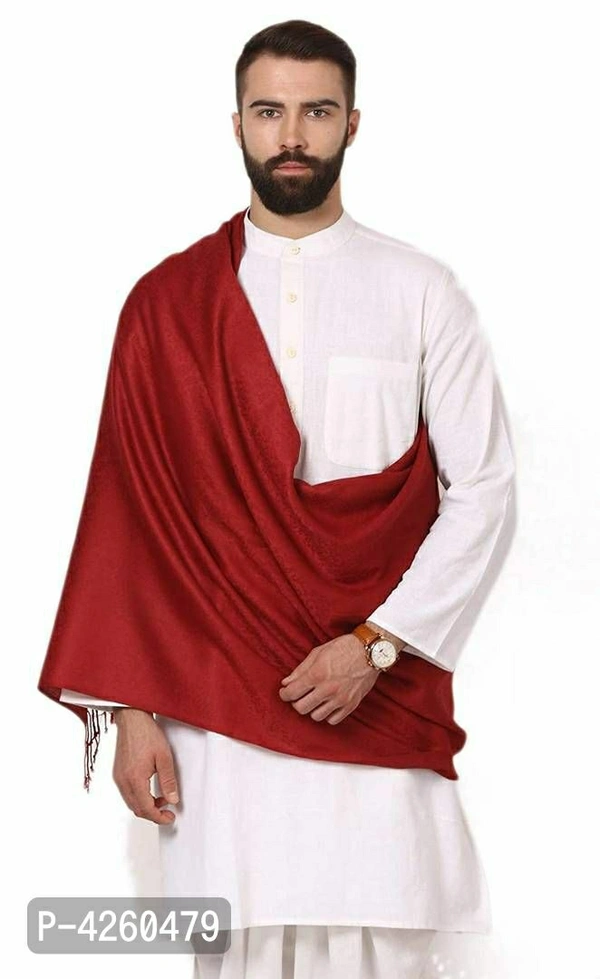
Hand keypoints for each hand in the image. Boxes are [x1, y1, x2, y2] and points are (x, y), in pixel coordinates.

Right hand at [112, 709, 179, 823]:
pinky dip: (139, 797)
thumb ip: (168, 780)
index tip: (169, 818)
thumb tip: (172, 800)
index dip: (159, 818)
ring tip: (162, 798)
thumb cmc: (147, 733)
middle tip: (168, 812)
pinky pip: (127, 793)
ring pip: (131, 803)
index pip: (146, 809)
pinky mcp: (117, 773)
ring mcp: (118, 777)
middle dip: (153, 814)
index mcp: (134, 779)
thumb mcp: (164, 757)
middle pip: (137, 809)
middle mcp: (123, 781)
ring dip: (146, 805)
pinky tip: (150, 790)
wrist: (132, 719)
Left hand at [278, 634, 379, 724]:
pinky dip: (327, 715)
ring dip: (312, 709)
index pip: (292, 693)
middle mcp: (328, 689)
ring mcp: (340, 699)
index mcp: (317, 674)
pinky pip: (332, 720)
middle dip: (296, 702)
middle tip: (298, 696)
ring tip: (314, 699)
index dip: (284, 694)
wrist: (370, 651)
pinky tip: (327, 704)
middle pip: (301, 708)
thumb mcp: (318, 652)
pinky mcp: (351, 705)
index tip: (285, 692)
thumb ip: (300, 669)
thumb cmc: (344, 648)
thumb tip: (286, 682)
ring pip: (315, 716)